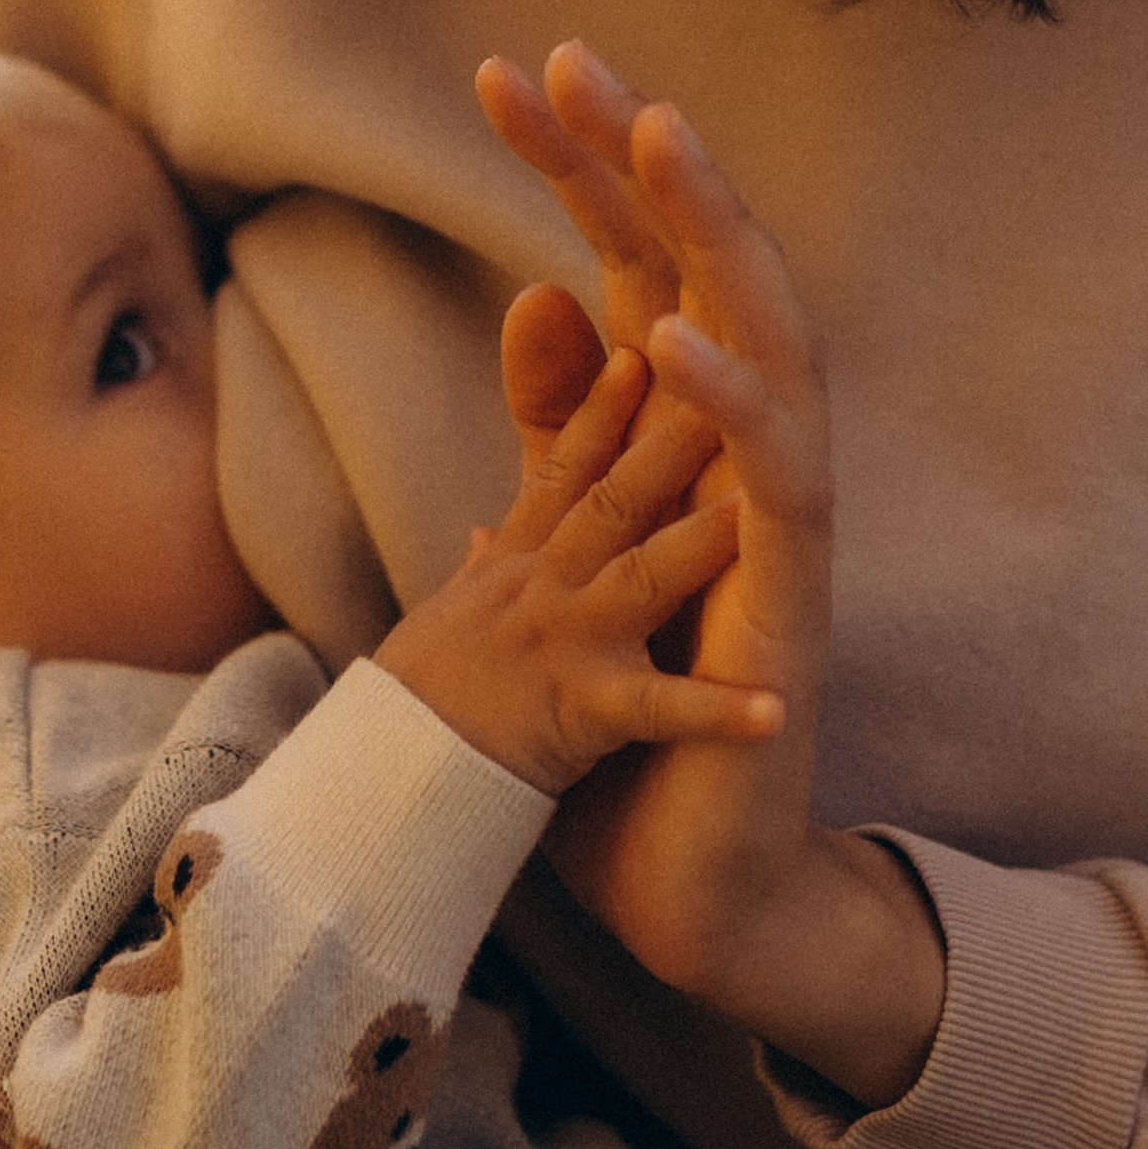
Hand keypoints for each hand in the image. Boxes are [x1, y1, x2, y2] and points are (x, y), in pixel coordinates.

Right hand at [376, 336, 781, 795]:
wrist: (375, 799)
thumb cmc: (411, 720)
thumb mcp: (443, 628)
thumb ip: (483, 574)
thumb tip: (489, 531)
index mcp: (517, 575)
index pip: (567, 474)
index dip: (605, 410)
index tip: (645, 350)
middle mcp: (539, 594)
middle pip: (613, 499)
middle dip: (671, 436)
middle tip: (729, 374)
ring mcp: (558, 648)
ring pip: (641, 578)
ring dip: (700, 542)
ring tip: (758, 508)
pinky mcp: (575, 716)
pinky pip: (654, 713)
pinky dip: (714, 712)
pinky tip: (772, 708)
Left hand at [477, 45, 944, 1107]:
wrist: (685, 889)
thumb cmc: (628, 726)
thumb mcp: (569, 549)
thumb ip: (560, 435)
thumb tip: (534, 302)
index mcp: (681, 442)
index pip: (634, 266)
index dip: (580, 169)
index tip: (503, 71)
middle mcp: (741, 461)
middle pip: (708, 271)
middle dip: (649, 164)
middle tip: (580, 61)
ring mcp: (774, 525)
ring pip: (771, 345)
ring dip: (714, 239)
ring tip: (657, 138)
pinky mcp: (790, 601)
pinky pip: (777, 485)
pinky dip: (730, 407)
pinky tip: (669, 338)